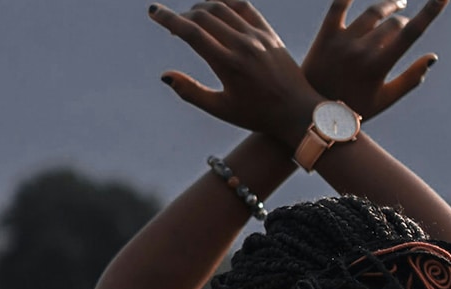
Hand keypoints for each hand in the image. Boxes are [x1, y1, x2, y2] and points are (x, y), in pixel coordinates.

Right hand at [150, 1, 326, 146]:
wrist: (298, 112)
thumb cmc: (257, 114)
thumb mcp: (220, 109)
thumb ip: (190, 92)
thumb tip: (165, 75)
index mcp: (228, 65)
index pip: (191, 33)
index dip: (169, 19)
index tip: (153, 12)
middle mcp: (243, 46)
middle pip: (204, 16)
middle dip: (182, 15)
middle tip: (172, 24)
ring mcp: (258, 37)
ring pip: (223, 7)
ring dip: (201, 7)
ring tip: (191, 17)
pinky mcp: (269, 33)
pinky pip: (244, 7)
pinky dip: (226, 1)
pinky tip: (215, 6)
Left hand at [304, 0, 447, 119]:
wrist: (311, 114)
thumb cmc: (353, 110)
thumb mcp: (385, 100)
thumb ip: (410, 79)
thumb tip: (432, 57)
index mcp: (377, 67)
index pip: (410, 33)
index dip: (431, 11)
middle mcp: (361, 51)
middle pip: (393, 23)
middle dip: (403, 23)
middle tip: (404, 26)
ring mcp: (341, 41)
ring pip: (373, 13)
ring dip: (388, 7)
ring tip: (396, 6)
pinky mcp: (325, 35)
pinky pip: (339, 5)